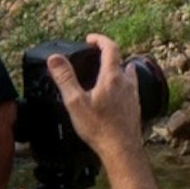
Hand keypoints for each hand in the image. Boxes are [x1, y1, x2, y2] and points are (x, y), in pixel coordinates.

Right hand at [59, 32, 154, 166]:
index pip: (110, 48)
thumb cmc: (99, 128)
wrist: (122, 149)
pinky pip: (130, 87)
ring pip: (127, 74)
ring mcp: (133, 94)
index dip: (100, 40)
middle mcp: (126, 82)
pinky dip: (121, 83)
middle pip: (119, 60)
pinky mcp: (135, 106)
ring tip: (104, 71)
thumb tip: (54, 58)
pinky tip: (116, 92)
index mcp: (112, 77)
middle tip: (93, 54)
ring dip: (116, 68)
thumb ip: (65, 78)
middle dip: (106, 53)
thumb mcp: (75, 102)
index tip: (90, 39)